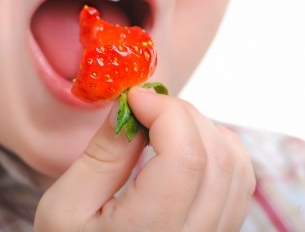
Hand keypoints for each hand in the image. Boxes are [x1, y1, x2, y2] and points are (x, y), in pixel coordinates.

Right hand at [34, 87, 255, 230]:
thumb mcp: (65, 207)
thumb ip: (102, 156)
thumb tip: (130, 107)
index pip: (186, 160)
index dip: (167, 113)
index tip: (135, 97)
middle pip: (216, 157)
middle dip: (182, 114)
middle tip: (145, 107)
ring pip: (237, 167)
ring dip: (203, 129)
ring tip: (163, 124)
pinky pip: (239, 183)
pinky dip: (218, 149)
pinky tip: (186, 144)